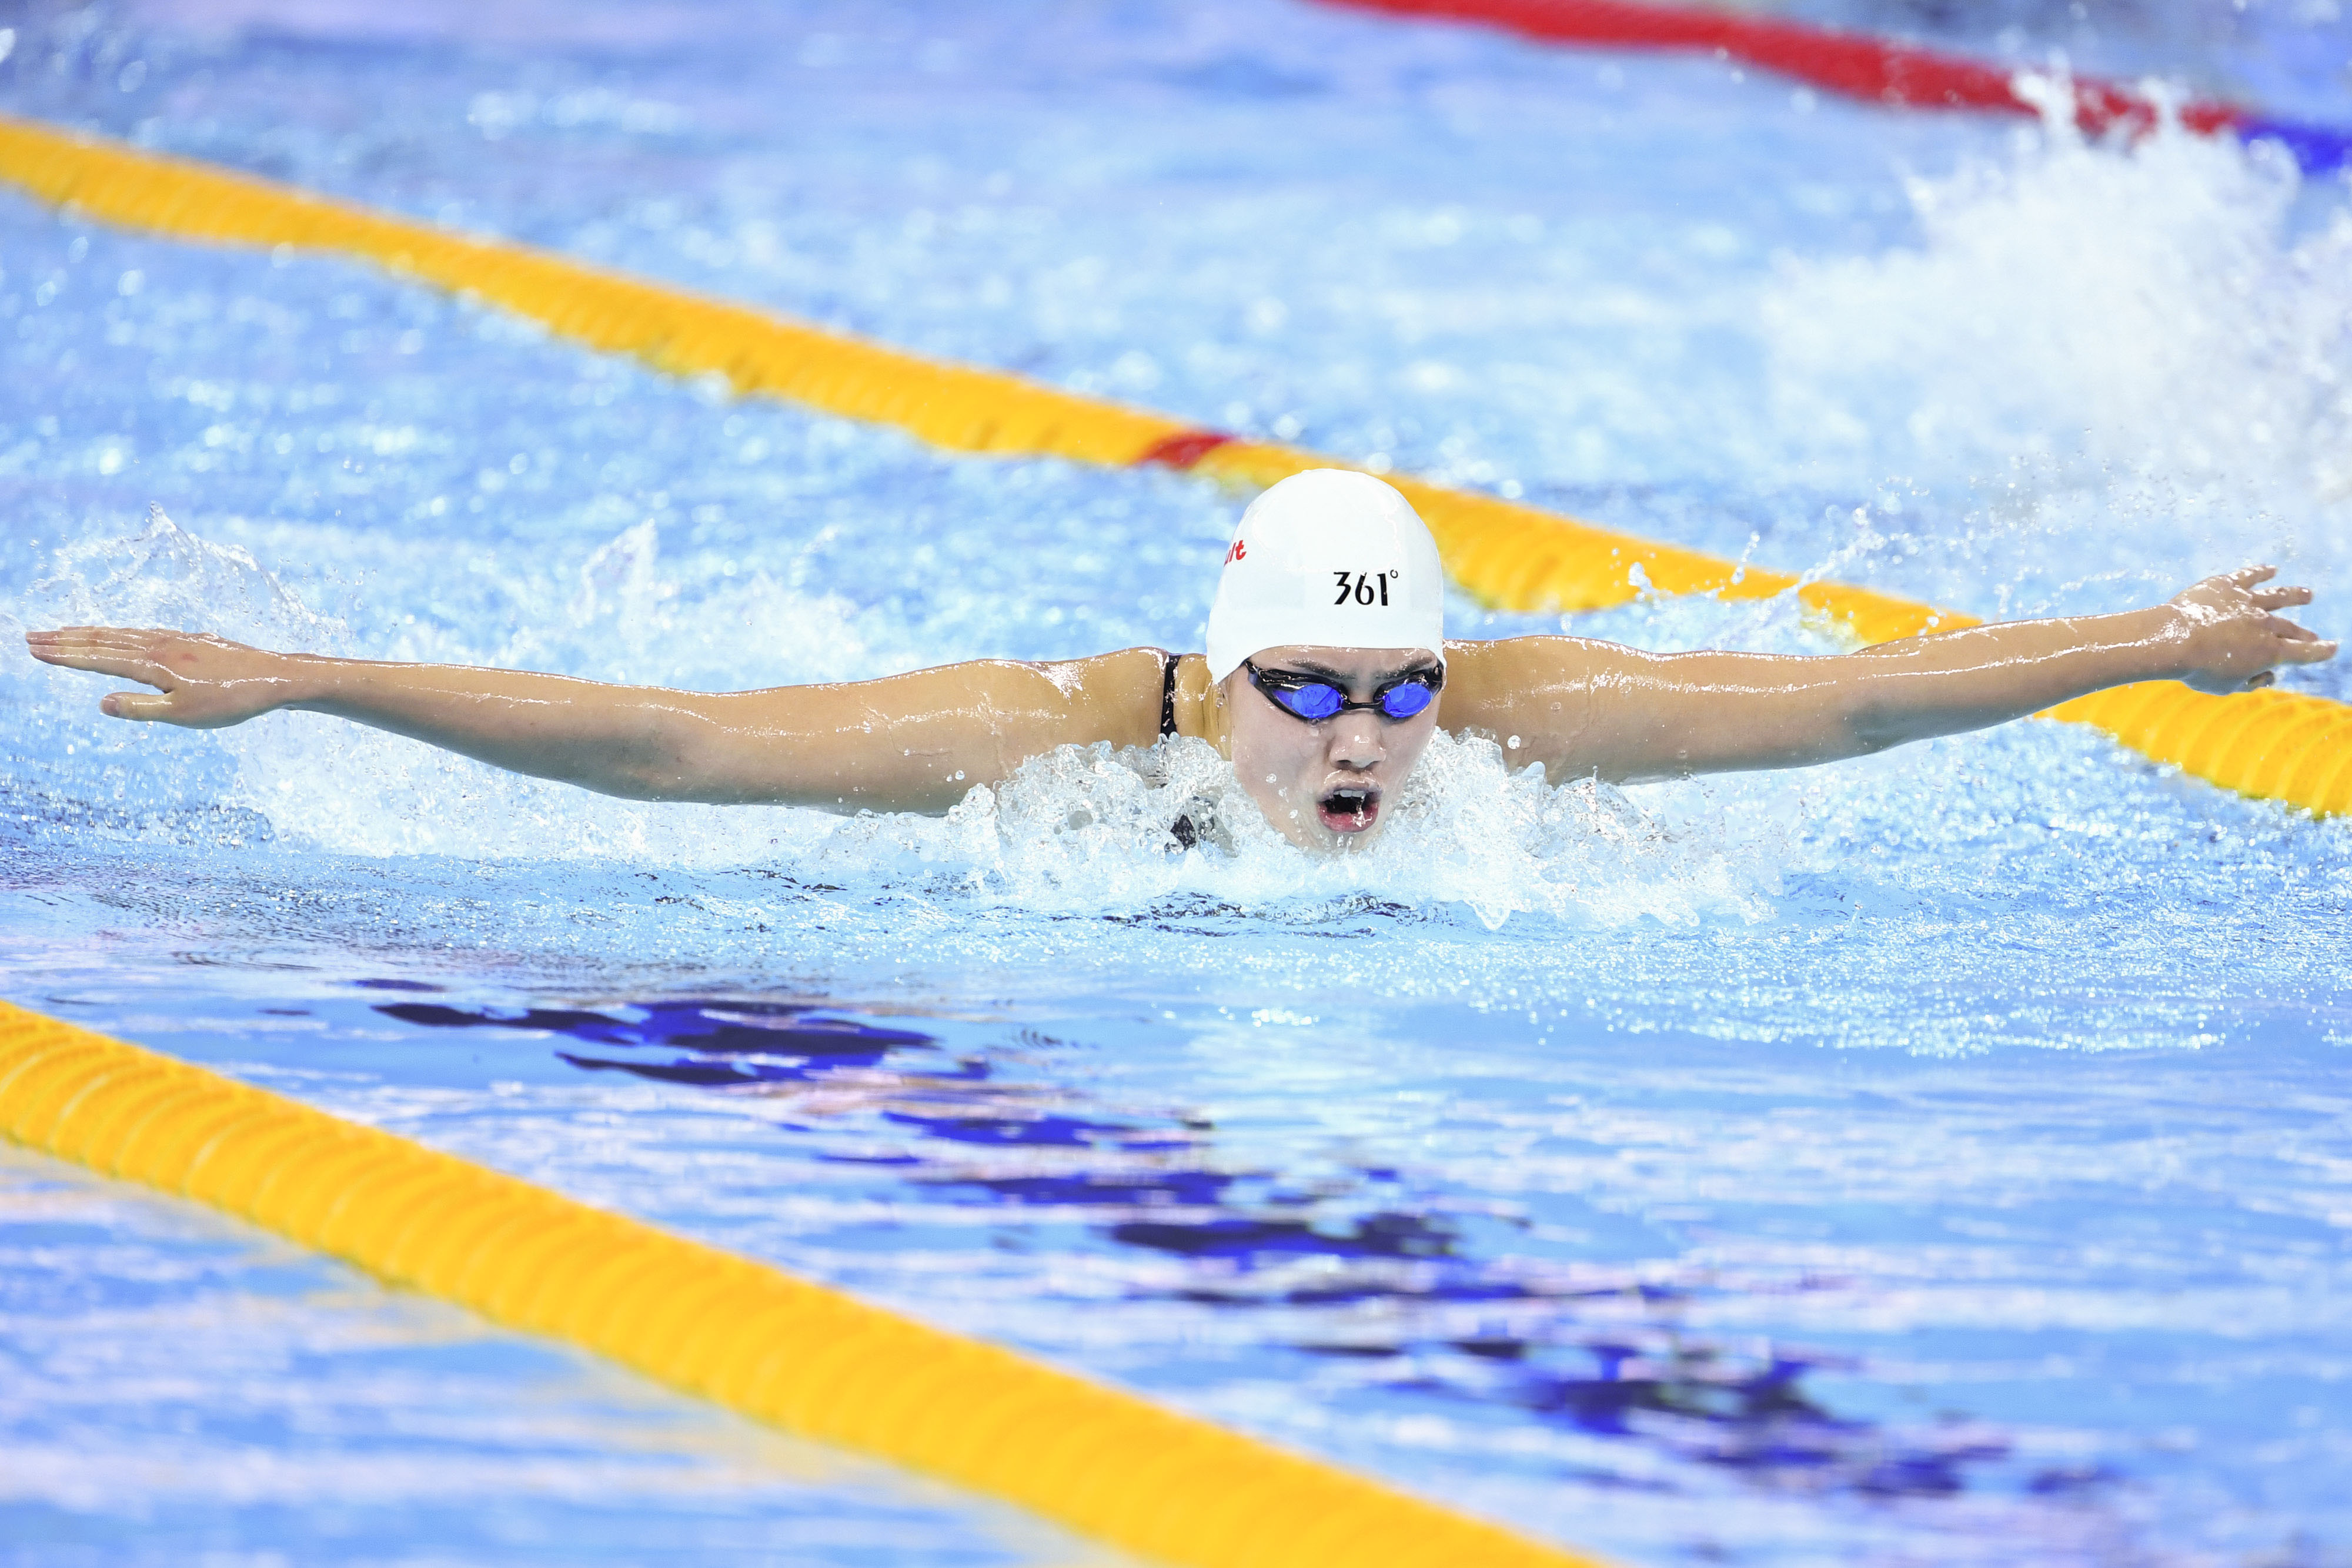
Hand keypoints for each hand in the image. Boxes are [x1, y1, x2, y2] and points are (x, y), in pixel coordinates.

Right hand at [25, 626, 302, 728]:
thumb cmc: (230, 702)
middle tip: (33, 636)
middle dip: (68, 639)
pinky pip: (147, 633)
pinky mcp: (193, 641)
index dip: (65, 654)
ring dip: (92, 633)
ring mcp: (178, 640)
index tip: (33, 649)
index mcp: (154, 664)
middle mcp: (161, 646)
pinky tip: (122, 636)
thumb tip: (100, 701)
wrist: (275, 678)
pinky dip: (123, 633)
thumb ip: (140, 708)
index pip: (99, 657)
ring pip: (125, 634)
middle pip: (105, 639)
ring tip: (66, 633)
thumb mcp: (183, 714)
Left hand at [2167, 567, 2336, 695]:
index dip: (2320, 651)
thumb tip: (2268, 675)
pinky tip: (2271, 570)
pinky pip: (2248, 576)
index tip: (2332, 647)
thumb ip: (2251, 682)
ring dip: (2294, 596)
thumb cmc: (2197, 670)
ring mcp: (2247, 602)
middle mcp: (2264, 624)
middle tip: (2313, 636)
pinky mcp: (2226, 586)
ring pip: (2277, 597)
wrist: (2172, 640)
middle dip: (2304, 634)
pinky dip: (2261, 572)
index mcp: (2269, 652)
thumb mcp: (2227, 687)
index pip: (2303, 653)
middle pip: (2289, 628)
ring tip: (2308, 595)